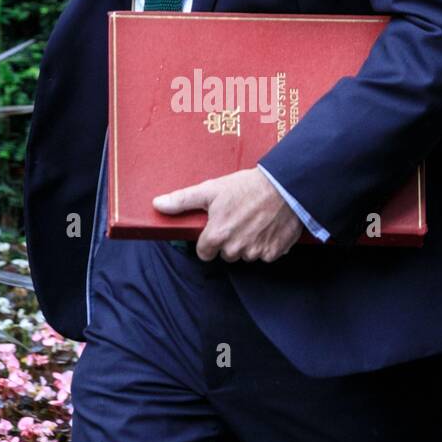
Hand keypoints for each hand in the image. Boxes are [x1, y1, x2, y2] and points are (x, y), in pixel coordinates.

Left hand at [152, 166, 304, 261]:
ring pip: (246, 255)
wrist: (284, 185)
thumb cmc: (246, 186)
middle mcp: (235, 249)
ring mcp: (256, 252)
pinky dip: (266, 244)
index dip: (209, 240)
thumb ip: (182, 201)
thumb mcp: (210, 189)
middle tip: (238, 219)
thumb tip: (157, 205)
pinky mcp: (274, 252)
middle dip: (229, 241)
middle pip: (225, 255)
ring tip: (254, 221)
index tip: (218, 226)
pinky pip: (265, 255)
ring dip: (248, 243)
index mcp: (217, 235)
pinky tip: (268, 227)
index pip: (204, 252)